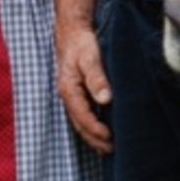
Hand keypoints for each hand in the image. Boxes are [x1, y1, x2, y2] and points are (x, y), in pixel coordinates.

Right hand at [56, 23, 113, 153]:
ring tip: (107, 147)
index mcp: (69, 90)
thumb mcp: (90, 57)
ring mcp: (70, 94)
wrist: (73, 30)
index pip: (82, 117)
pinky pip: (82, 113)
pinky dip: (91, 124)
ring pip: (80, 121)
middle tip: (111, 150)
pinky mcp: (76, 91)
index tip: (110, 138)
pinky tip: (101, 129)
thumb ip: (97, 78)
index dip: (96, 130)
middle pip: (80, 124)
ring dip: (92, 135)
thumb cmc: (82, 43)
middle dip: (94, 139)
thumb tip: (106, 99)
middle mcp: (68, 95)